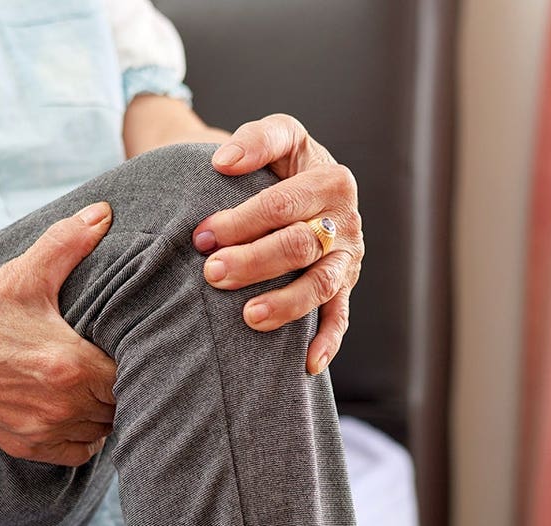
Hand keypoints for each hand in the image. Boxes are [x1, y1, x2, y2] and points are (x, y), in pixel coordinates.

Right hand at [0, 203, 116, 465]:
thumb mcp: (22, 276)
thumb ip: (67, 243)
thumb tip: (103, 211)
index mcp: (70, 364)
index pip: (131, 373)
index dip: (135, 360)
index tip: (125, 345)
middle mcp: (62, 404)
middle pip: (121, 404)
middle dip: (123, 385)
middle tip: (115, 363)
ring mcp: (44, 429)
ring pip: (103, 431)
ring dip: (105, 411)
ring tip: (98, 386)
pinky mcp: (28, 447)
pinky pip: (79, 453)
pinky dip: (84, 436)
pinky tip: (77, 410)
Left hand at [192, 114, 362, 374]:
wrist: (299, 183)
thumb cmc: (280, 163)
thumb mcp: (277, 137)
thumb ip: (256, 140)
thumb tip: (223, 163)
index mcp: (331, 179)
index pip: (284, 204)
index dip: (242, 220)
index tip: (202, 236)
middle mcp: (345, 221)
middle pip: (300, 246)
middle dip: (254, 262)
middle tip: (212, 274)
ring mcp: (347, 259)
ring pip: (320, 285)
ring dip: (285, 303)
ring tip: (249, 317)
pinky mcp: (344, 288)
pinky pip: (339, 318)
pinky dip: (327, 341)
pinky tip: (307, 363)